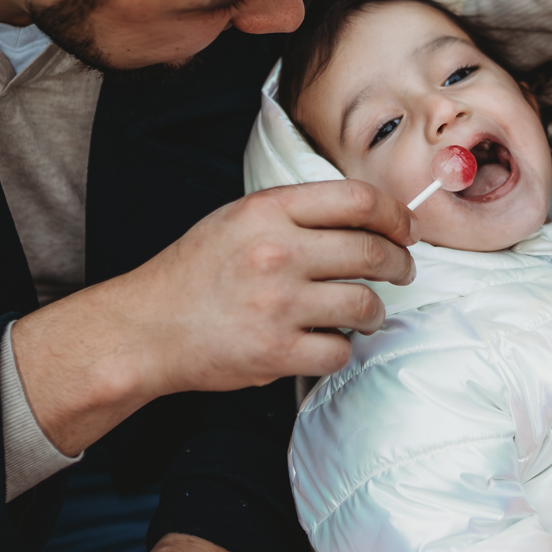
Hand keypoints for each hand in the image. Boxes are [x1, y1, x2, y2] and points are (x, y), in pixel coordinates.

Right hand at [13, 180, 416, 453]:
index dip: (395, 215)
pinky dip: (342, 348)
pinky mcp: (275, 352)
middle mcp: (276, 253)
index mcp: (267, 211)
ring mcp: (277, 306)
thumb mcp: (237, 218)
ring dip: (376, 311)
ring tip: (367, 312)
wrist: (147, 328)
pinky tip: (328, 340)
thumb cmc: (195, 272)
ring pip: (365, 304)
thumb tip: (365, 216)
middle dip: (400, 264)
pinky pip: (340, 350)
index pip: (358, 200)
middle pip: (372, 252)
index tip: (404, 229)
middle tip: (402, 271)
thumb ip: (295, 212)